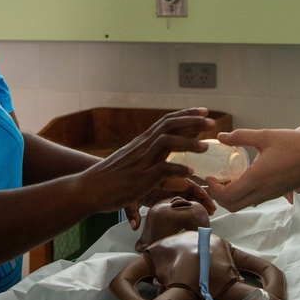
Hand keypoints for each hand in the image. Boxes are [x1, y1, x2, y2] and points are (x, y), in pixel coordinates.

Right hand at [76, 108, 213, 228]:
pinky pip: (161, 169)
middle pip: (169, 126)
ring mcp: (140, 162)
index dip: (186, 114)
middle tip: (212, 121)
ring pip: (166, 143)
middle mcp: (142, 147)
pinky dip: (176, 169)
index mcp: (142, 142)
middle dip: (192, 121)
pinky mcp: (139, 179)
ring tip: (205, 147)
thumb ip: (153, 162)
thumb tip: (173, 169)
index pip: (166, 121)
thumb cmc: (110, 178)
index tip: (203, 111)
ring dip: (188, 143)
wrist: (87, 188)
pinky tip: (190, 172)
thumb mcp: (133, 164)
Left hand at [204, 128, 299, 211]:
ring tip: (227, 177)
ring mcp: (270, 195)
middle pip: (233, 206)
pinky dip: (243, 193)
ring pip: (243, 204)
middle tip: (215, 180)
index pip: (227, 196)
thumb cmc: (294, 144)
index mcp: (256, 179)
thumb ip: (241, 137)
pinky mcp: (277, 194)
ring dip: (231, 195)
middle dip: (219, 197)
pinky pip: (254, 200)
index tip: (210, 176)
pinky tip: (243, 176)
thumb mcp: (266, 136)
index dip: (214, 190)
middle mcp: (262, 192)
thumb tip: (220, 137)